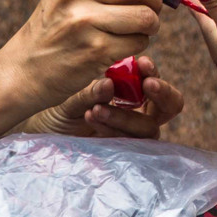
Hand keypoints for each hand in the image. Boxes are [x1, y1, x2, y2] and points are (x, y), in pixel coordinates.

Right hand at [0, 0, 175, 115]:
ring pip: (145, 15)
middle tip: (151, 11)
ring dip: (151, 25)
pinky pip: (138, 42)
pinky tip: (122, 46)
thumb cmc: (57, 27)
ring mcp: (84, 21)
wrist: (24, 69)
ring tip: (137, 30)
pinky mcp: (94, 51)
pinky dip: (139, 45)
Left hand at [23, 56, 184, 138]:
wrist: (45, 130)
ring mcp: (134, 134)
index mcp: (133, 90)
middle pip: (171, 105)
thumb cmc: (63, 104)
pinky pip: (129, 143)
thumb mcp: (74, 93)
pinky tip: (90, 115)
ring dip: (126, 116)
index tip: (143, 63)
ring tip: (96, 108)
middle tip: (147, 84)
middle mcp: (140, 111)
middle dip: (163, 93)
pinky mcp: (124, 152)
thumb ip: (91, 90)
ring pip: (148, 127)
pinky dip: (112, 129)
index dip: (154, 72)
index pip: (155, 80)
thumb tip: (109, 84)